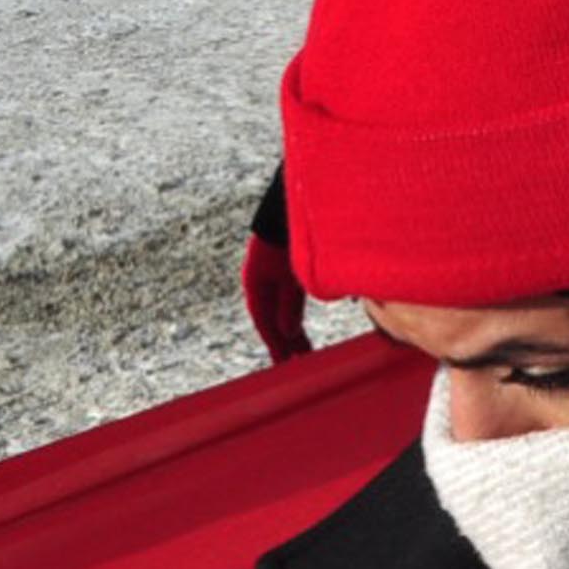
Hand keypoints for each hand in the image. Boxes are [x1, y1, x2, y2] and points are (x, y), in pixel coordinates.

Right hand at [242, 233, 310, 362]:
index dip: (274, 342)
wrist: (293, 203)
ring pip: (285, 306)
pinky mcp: (291, 265)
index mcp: (257, 282)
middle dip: (286, 341)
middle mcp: (263, 280)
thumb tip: (288, 332)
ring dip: (294, 328)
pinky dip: (300, 308)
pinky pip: (294, 294)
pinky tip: (312, 318)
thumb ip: (289, 302)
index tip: (284, 364)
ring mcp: (276, 273)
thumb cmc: (290, 235)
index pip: (264, 320)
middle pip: (274, 316)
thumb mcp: (290, 274)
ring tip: (304, 351)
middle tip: (297, 365)